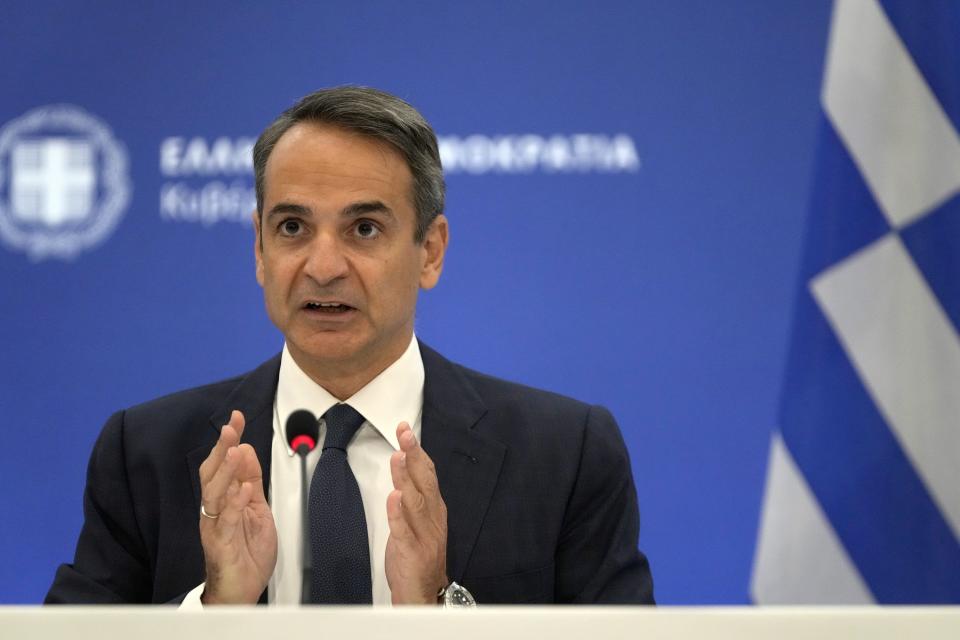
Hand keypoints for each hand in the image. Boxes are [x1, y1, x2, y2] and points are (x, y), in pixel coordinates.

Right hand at [197, 410, 276, 603]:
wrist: (241, 591)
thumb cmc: (245, 551)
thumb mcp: (256, 508)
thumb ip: (251, 481)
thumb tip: (246, 449)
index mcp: (222, 499)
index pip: (221, 464)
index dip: (228, 440)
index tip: (236, 417)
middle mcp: (214, 509)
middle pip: (212, 473)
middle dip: (221, 449)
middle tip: (230, 427)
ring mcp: (214, 526)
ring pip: (214, 493)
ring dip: (225, 471)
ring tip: (234, 451)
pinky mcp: (220, 544)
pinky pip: (225, 521)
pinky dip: (234, 503)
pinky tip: (243, 489)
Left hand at [385, 422, 447, 603]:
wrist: (422, 595)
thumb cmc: (418, 556)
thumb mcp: (418, 522)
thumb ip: (412, 498)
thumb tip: (402, 468)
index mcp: (435, 509)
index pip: (428, 474)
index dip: (418, 451)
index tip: (406, 430)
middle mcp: (433, 519)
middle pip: (425, 482)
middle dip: (415, 456)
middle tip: (405, 434)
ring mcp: (424, 536)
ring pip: (415, 502)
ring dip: (407, 478)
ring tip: (399, 457)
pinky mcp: (412, 553)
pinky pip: (404, 531)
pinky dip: (398, 514)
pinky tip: (394, 497)